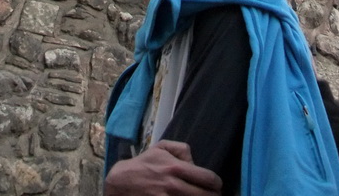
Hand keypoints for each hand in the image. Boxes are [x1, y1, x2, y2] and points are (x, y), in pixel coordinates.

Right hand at [104, 140, 222, 195]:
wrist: (121, 182)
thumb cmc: (144, 164)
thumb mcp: (161, 147)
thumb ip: (182, 150)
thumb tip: (195, 163)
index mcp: (176, 167)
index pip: (207, 178)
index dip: (217, 183)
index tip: (217, 185)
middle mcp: (173, 185)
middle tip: (214, 195)